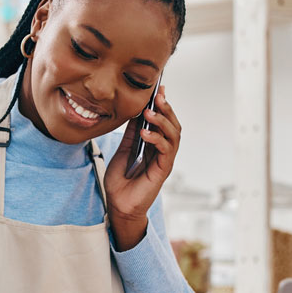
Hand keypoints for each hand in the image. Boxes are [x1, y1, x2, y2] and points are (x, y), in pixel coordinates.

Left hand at [104, 86, 181, 250]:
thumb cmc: (121, 180)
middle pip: (173, 125)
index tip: (159, 88)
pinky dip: (157, 139)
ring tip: (150, 112)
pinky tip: (145, 133)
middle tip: (158, 95)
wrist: (118, 204)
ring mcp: (165, 160)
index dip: (163, 104)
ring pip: (173, 135)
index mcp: (154, 145)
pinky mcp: (163, 170)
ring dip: (163, 121)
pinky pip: (166, 150)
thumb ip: (130, 132)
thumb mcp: (122, 149)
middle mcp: (162, 151)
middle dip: (166, 108)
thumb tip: (134, 111)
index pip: (163, 120)